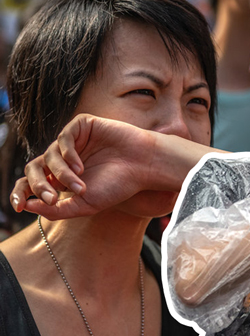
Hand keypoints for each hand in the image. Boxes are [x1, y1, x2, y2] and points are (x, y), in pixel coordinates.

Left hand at [11, 114, 160, 218]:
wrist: (144, 166)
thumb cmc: (119, 186)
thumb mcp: (84, 205)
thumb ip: (55, 210)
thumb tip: (26, 206)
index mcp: (64, 176)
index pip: (33, 181)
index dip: (22, 192)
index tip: (19, 206)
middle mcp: (66, 157)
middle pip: (35, 168)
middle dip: (39, 184)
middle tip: (51, 198)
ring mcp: (74, 140)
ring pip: (49, 154)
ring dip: (60, 173)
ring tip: (80, 184)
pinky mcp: (83, 125)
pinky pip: (63, 137)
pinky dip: (66, 153)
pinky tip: (80, 166)